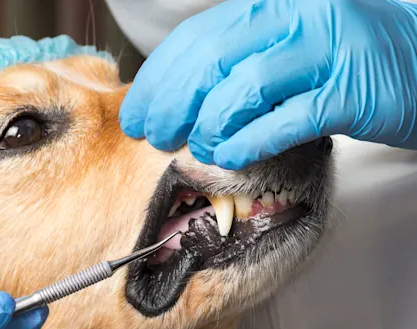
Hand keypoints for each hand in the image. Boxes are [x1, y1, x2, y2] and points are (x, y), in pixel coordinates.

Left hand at [120, 0, 416, 169]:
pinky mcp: (349, 92)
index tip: (137, 114)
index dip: (158, 81)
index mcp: (268, 4)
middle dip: (171, 106)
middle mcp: (294, 16)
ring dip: (208, 126)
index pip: (195, 39)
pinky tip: (229, 155)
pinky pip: (285, 120)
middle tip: (155, 136)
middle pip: (211, 61)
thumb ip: (234, 62)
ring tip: (198, 148)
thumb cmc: (337, 60)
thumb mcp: (279, 47)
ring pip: (244, 89)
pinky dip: (248, 141)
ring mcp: (325, 51)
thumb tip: (178, 97)